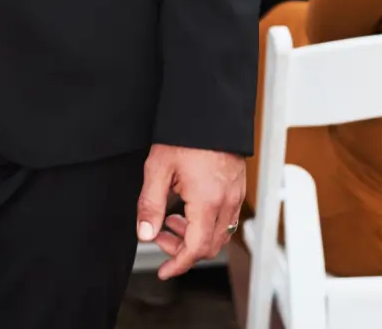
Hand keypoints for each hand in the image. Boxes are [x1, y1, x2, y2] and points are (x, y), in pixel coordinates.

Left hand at [137, 143, 245, 278]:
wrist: (210, 110)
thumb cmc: (185, 135)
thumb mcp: (158, 168)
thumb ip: (150, 204)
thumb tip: (145, 234)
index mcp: (207, 202)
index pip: (196, 248)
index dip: (178, 264)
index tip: (165, 271)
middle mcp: (226, 203)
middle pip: (209, 246)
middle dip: (183, 250)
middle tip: (159, 236)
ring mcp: (235, 196)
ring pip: (219, 234)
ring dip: (195, 236)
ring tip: (170, 220)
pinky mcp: (237, 188)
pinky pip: (226, 219)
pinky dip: (206, 224)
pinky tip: (187, 209)